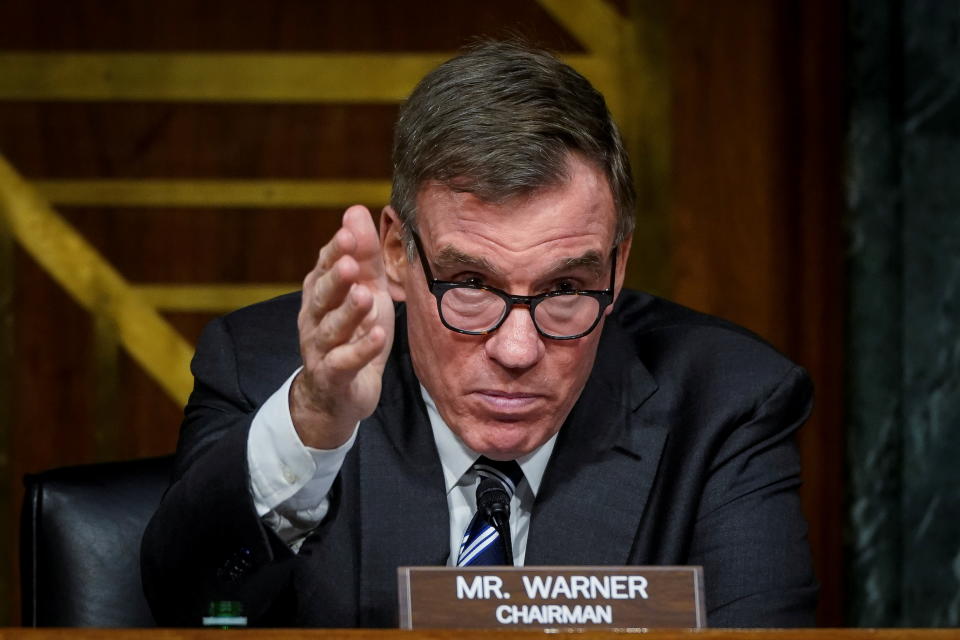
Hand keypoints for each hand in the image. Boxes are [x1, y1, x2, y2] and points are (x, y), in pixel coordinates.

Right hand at [290, 205, 394, 448]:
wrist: (338, 396)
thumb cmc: (354, 335)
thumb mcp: (366, 291)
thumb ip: (364, 255)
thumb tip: (355, 210)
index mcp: (321, 295)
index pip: (324, 268)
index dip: (335, 252)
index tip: (349, 232)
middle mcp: (315, 319)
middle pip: (322, 296)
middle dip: (336, 278)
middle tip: (351, 263)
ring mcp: (321, 350)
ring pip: (331, 328)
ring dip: (348, 312)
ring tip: (364, 296)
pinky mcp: (333, 377)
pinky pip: (345, 362)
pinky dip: (361, 350)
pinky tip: (377, 337)